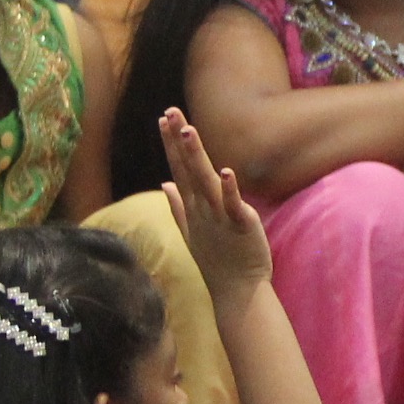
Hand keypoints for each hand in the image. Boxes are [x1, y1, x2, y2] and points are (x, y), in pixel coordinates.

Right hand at [156, 108, 270, 309]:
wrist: (236, 291)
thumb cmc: (217, 260)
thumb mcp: (191, 230)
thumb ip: (177, 205)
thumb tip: (165, 183)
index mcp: (193, 207)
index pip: (179, 169)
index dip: (171, 144)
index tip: (163, 118)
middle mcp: (202, 208)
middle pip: (188, 169)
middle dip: (178, 141)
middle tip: (170, 112)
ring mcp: (219, 217)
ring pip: (206, 181)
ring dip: (196, 157)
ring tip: (188, 131)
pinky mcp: (241, 225)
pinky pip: (233, 205)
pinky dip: (229, 190)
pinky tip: (227, 171)